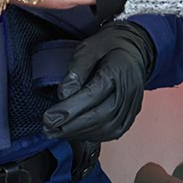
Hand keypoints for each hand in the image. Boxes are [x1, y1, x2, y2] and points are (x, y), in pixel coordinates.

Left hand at [43, 21, 154, 141]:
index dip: (70, 109)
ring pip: (107, 128)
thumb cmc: (109, 46)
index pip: (93, 95)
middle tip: (49, 128)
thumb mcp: (89, 47)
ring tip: (57, 131)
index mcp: (119, 71)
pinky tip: (76, 132)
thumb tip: (65, 94)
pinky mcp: (130, 116)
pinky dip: (92, 135)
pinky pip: (113, 132)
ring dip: (81, 133)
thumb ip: (77, 69)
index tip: (49, 117)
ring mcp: (132, 106)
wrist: (133, 49)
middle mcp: (129, 92)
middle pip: (102, 117)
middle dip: (72, 126)